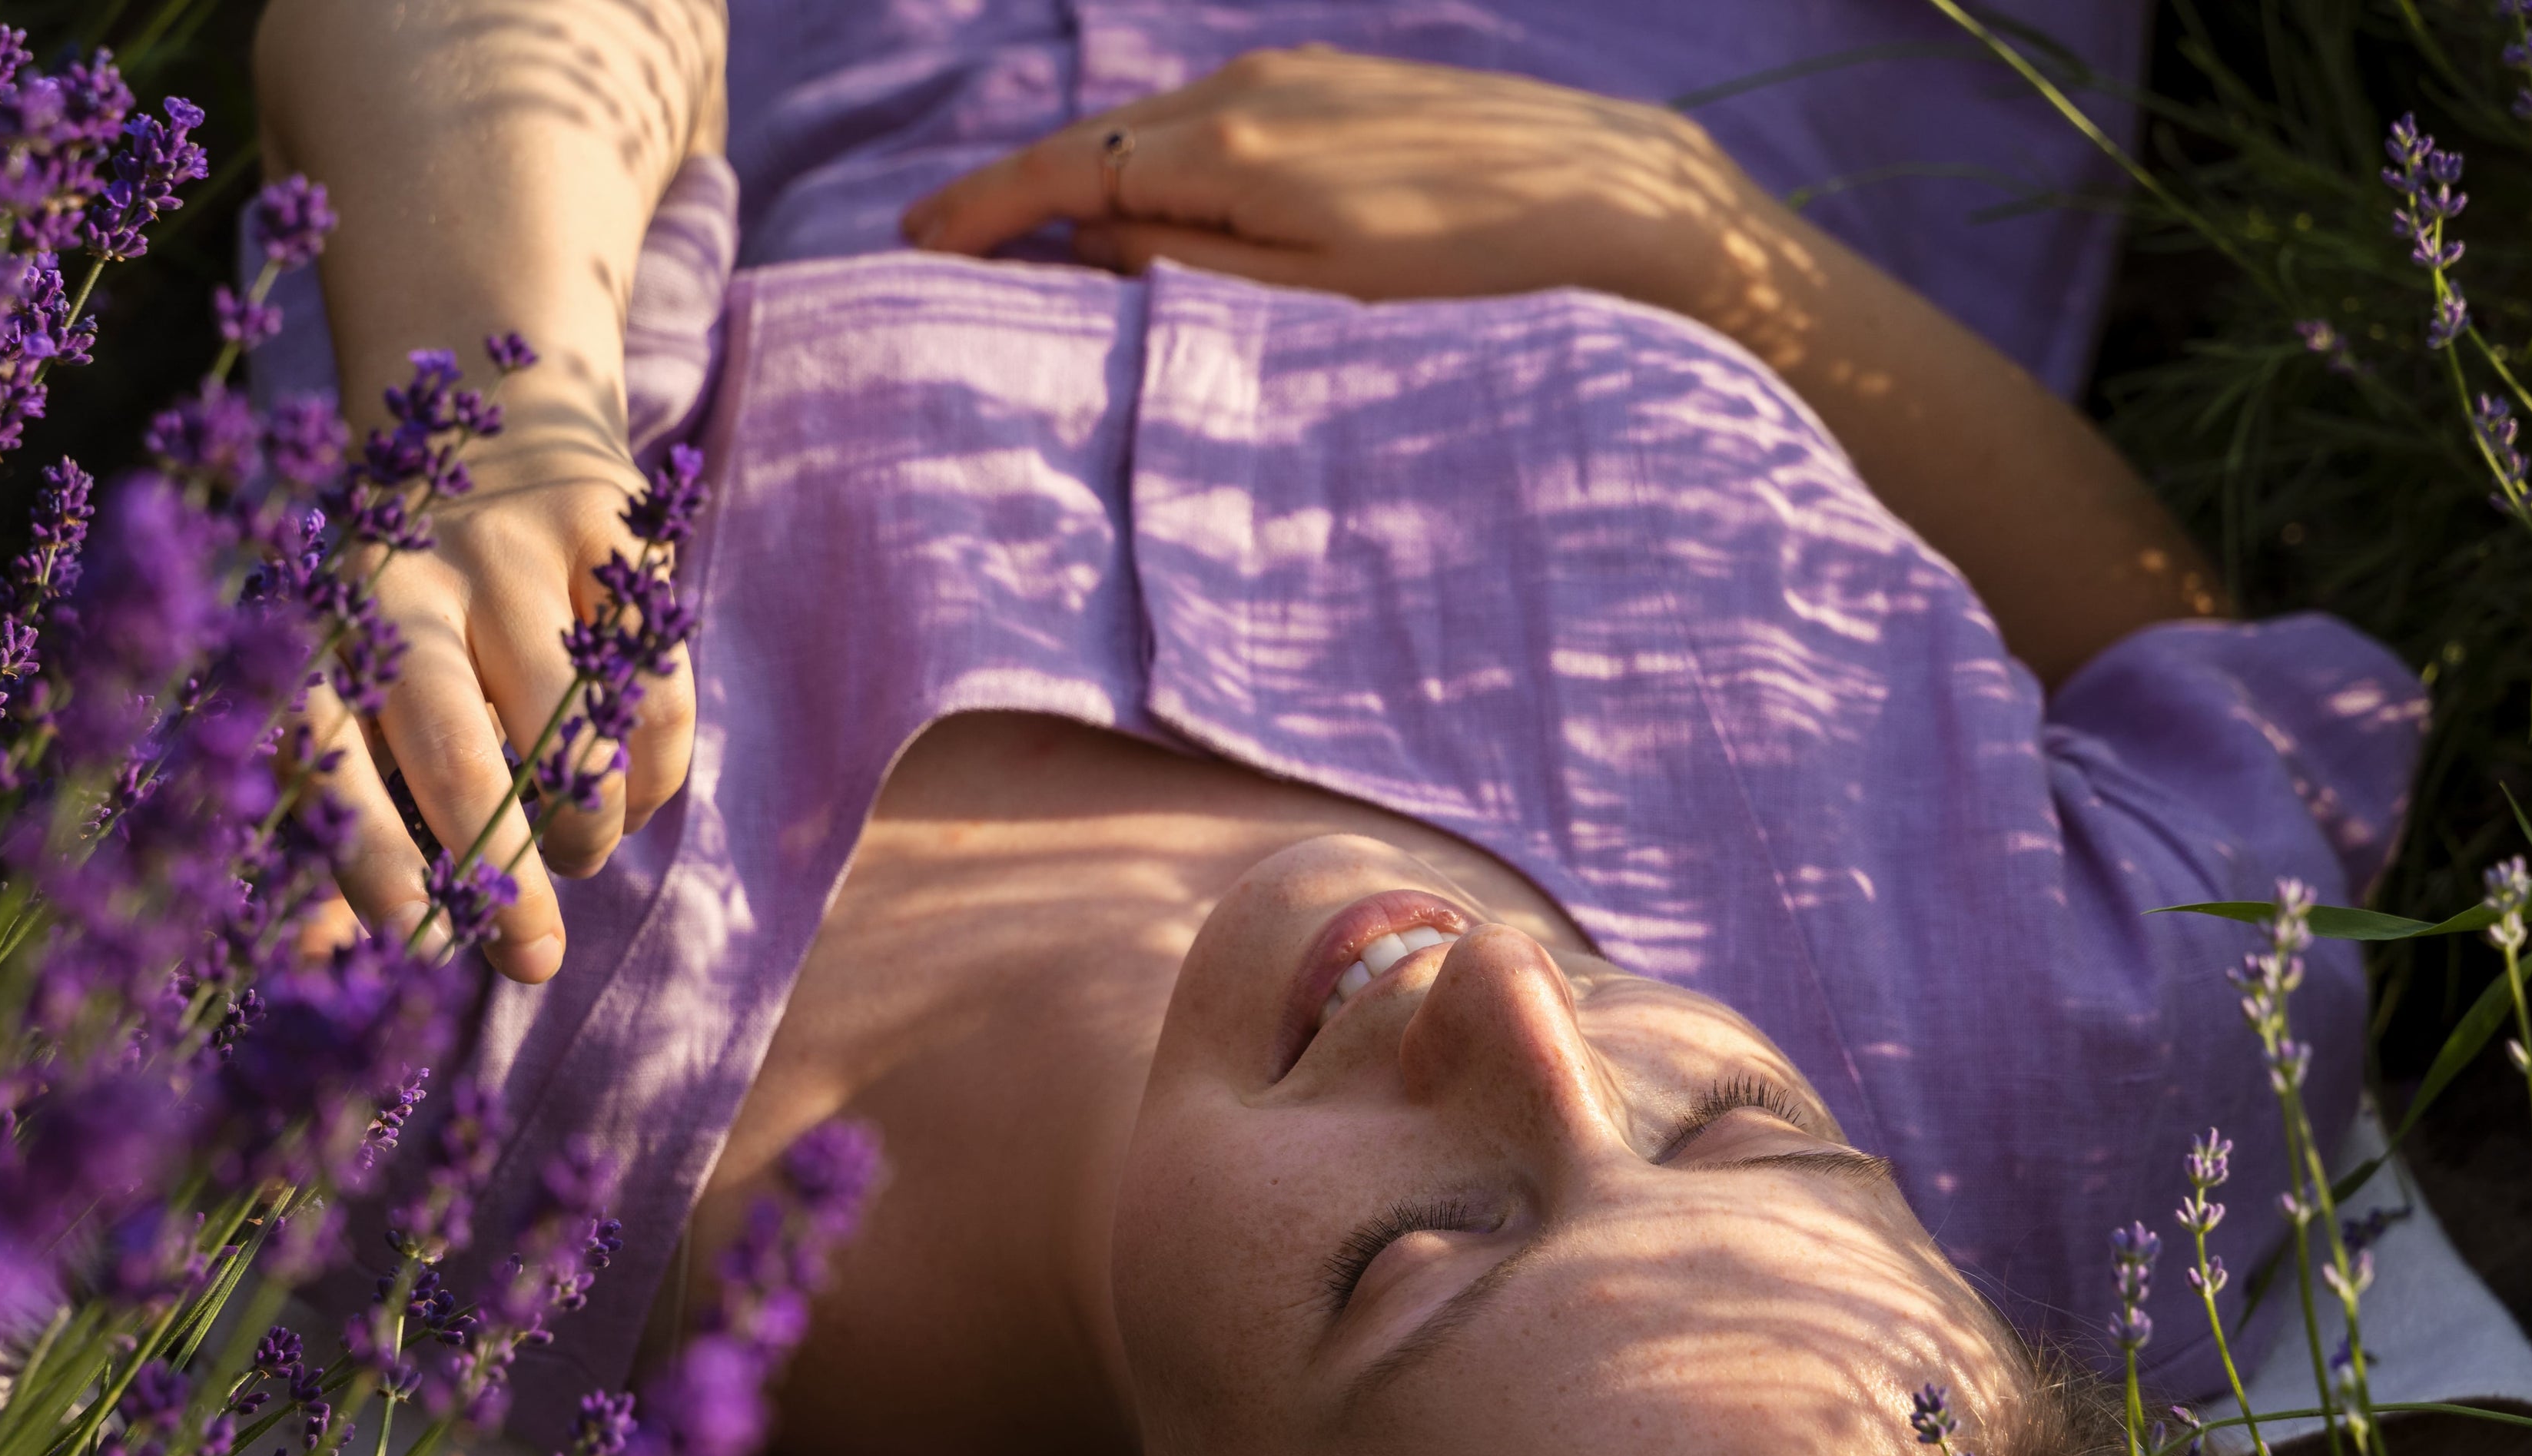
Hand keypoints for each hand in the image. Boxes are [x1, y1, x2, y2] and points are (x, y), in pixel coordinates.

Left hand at [291, 435, 691, 983]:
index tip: (419, 944)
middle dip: (505, 881)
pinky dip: (654, 773)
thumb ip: (342, 803)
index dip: (373, 863)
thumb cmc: (406, 602)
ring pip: (576, 737)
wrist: (487, 420)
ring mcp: (511, 550)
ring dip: (586, 829)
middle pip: (461, 760)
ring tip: (580, 851)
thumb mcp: (351, 676)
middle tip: (535, 959)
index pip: (327, 762)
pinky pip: (656, 691)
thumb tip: (344, 964)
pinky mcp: (608, 530)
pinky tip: (634, 796)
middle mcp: (401, 584)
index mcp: (318, 629)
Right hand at [900, 47, 1780, 334]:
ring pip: (1154, 131)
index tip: (912, 247)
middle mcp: (1250, 89)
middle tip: (944, 250)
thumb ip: (1187, 271)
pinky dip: (1157, 166)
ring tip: (1032, 242)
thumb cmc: (1478, 271)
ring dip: (1086, 184)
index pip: (1065, 172)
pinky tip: (1151, 208)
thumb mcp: (1318, 301)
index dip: (980, 210)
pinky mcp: (1339, 87)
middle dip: (1014, 196)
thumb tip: (1086, 242)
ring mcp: (1297, 78)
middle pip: (1096, 141)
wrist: (1619, 199)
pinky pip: (1212, 125)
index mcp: (1233, 146)